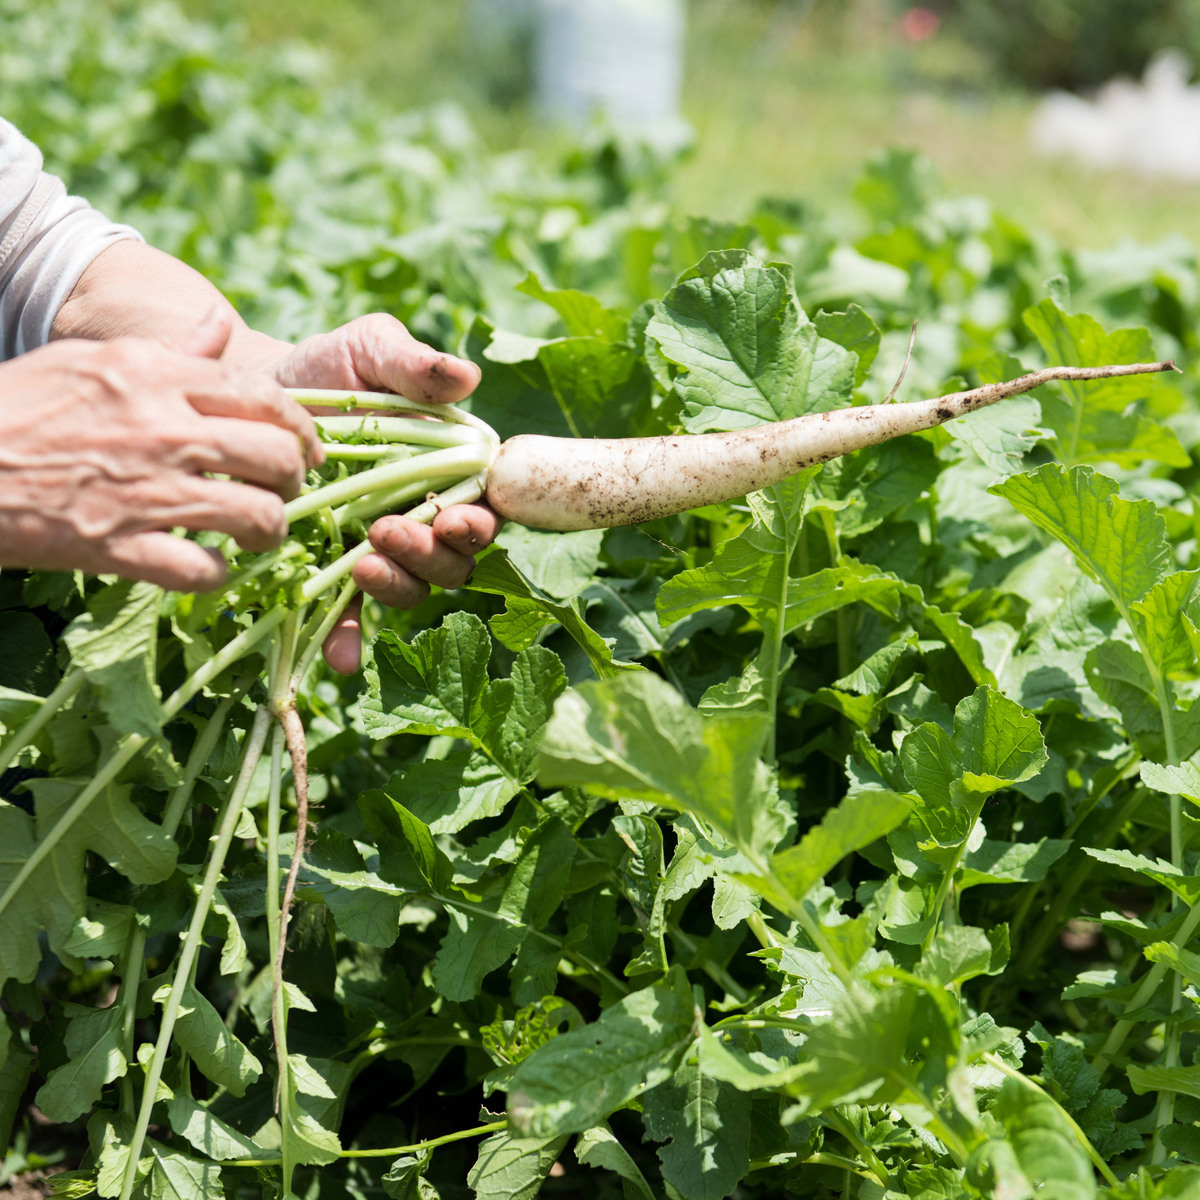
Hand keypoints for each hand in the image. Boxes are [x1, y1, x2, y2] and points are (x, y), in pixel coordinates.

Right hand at [0, 311, 321, 589]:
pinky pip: (201, 570)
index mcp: (155, 376)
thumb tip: (220, 324)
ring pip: (257, 516)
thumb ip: (170, 351)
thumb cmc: (19, 407)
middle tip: (283, 491)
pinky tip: (208, 567)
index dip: (303, 428)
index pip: (265, 397)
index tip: (307, 449)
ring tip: (256, 534)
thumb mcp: (90, 360)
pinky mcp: (118, 546)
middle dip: (295, 480)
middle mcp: (162, 429)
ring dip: (269, 531)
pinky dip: (216, 574)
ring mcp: (144, 491)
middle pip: (277, 456)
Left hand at [271, 314, 501, 674]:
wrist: (259, 392)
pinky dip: (349, 640)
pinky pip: (350, 616)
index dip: (477, 523)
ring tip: (365, 561)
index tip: (453, 517)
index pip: (483, 509)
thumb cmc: (330, 368)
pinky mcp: (334, 569)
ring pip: (412, 589)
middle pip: (453, 560)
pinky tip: (341, 659)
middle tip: (392, 530)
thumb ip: (414, 364)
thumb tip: (465, 376)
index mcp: (449, 472)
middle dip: (432, 555)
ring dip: (399, 586)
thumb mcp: (371, 351)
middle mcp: (424, 518)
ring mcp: (380, 548)